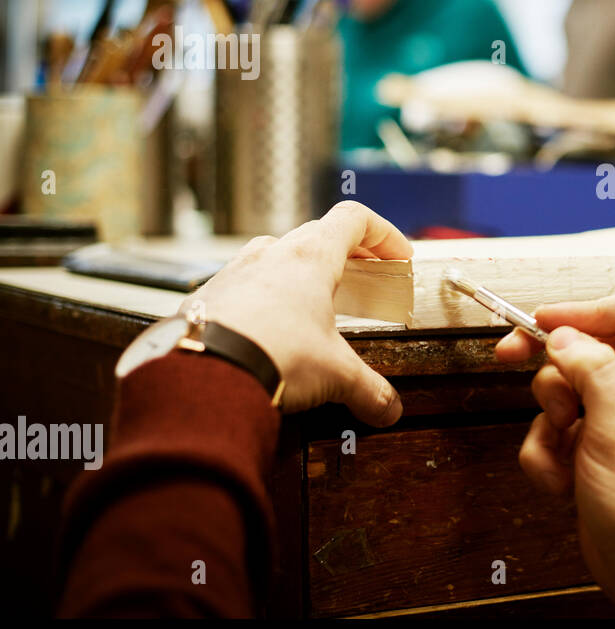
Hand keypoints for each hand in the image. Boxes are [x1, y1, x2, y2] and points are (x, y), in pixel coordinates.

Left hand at [182, 201, 411, 425]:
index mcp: (310, 257)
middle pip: (318, 235)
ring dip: (301, 273)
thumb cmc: (271, 355)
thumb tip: (388, 409)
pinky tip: (269, 330)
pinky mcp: (207, 297)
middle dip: (347, 255)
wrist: (201, 373)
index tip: (398, 257)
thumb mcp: (335, 374)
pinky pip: (243, 286)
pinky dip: (264, 299)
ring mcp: (234, 272)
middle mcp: (271, 254)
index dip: (383, 234)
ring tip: (313, 305)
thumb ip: (369, 390)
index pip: (355, 219)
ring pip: (276, 256)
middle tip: (363, 279)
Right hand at [495, 288, 614, 613]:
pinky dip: (545, 454)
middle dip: (549, 365)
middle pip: (582, 344)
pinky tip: (563, 482)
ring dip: (547, 422)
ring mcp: (609, 419)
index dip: (584, 311)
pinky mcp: (586, 446)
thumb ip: (594, 373)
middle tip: (507, 356)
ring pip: (557, 388)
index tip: (543, 324)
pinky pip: (547, 430)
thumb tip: (564, 336)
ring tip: (567, 452)